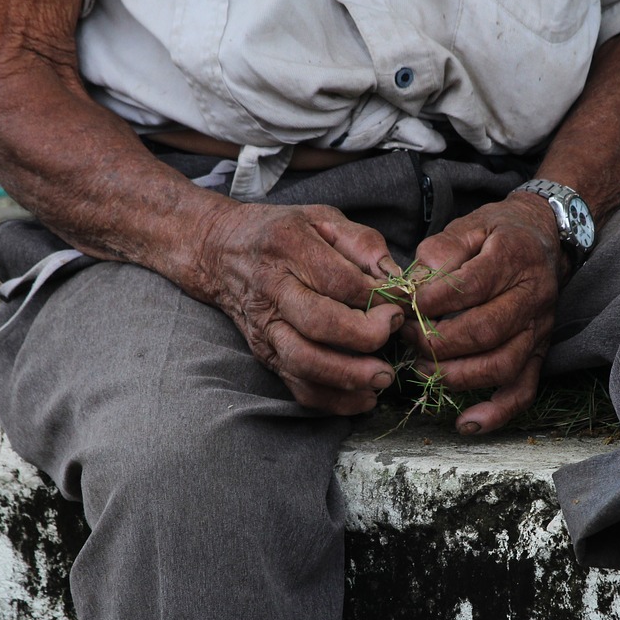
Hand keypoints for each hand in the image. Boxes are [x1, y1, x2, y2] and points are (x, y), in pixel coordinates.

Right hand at [176, 202, 404, 414]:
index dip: (376, 296)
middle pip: (319, 323)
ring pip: (304, 361)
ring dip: (349, 376)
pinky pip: (297, 386)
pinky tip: (364, 398)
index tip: (399, 302)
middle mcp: (272, 290)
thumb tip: (395, 280)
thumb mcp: (323, 218)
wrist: (220, 251)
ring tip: (383, 376)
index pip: (338, 280)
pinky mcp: (265, 354)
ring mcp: (265, 327)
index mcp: (288, 247)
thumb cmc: (282, 233)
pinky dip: (333, 400)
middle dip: (364, 336)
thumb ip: (363, 244)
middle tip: (391, 333)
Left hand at [405, 193, 566, 433]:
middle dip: (438, 342)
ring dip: (457, 376)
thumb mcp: (469, 224)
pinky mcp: (538, 354)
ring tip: (423, 370)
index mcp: (513, 259)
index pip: (473, 286)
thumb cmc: (498, 232)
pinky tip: (466, 424)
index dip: (433, 302)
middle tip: (407, 340)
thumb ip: (441, 249)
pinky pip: (523, 391)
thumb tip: (415, 283)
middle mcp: (532, 298)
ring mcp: (538, 331)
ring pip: (501, 365)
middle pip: (485, 331)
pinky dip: (496, 413)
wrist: (545, 237)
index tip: (404, 307)